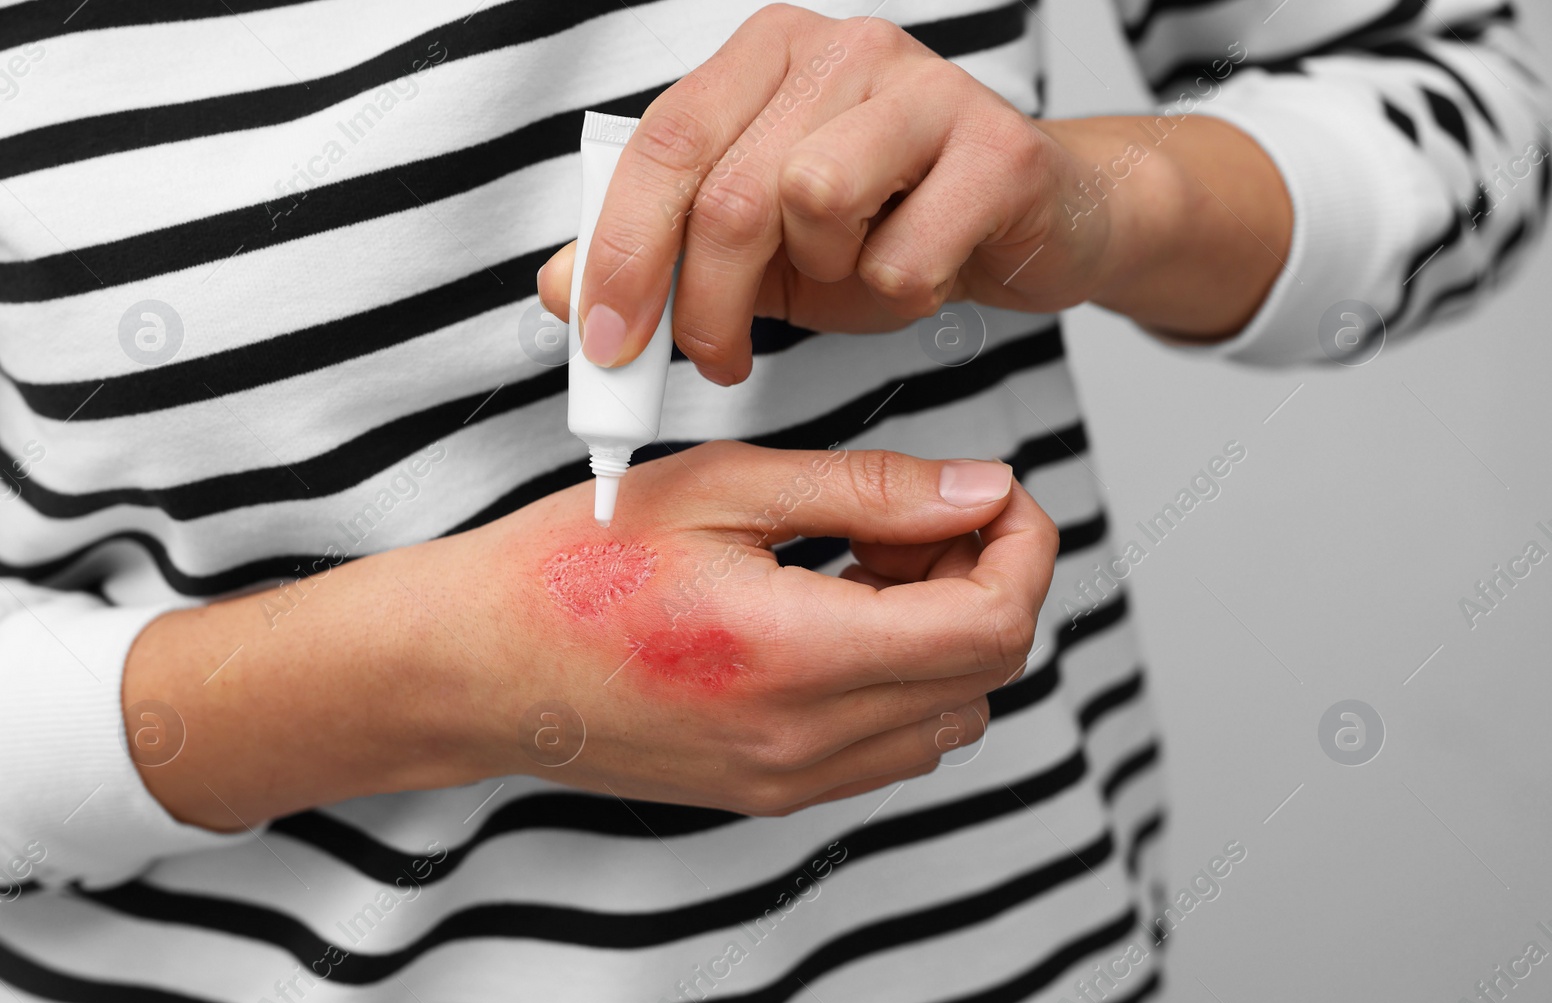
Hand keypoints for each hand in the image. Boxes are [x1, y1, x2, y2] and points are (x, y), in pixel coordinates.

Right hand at [127, 444, 1056, 825]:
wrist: (477, 665)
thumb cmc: (568, 571)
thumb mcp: (723, 489)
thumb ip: (866, 491)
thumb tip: (975, 491)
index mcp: (794, 654)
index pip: (992, 624)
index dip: (1022, 549)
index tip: (997, 499)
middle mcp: (803, 738)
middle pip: (986, 672)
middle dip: (987, 580)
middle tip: (921, 516)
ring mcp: (789, 779)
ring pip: (950, 716)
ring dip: (945, 633)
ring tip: (870, 563)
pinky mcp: (772, 791)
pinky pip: (890, 746)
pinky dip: (901, 678)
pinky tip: (838, 615)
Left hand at [536, 5, 1289, 378]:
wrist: (1036, 218)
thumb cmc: (893, 224)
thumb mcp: (759, 247)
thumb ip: (663, 257)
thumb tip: (560, 287)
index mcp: (766, 58)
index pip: (662, 145)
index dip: (622, 253)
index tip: (603, 342)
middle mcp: (839, 51)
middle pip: (730, 192)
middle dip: (708, 306)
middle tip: (719, 358)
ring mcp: (924, 87)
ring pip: (813, 204)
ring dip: (823, 279)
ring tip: (851, 276)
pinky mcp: (998, 145)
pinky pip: (904, 256)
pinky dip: (898, 295)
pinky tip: (921, 271)